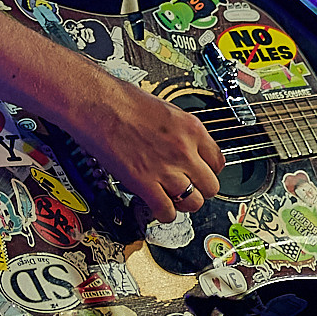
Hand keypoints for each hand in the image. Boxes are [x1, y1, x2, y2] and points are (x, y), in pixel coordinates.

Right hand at [68, 79, 223, 223]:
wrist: (98, 105)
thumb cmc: (124, 102)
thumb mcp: (166, 110)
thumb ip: (181, 133)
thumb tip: (187, 147)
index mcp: (192, 129)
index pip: (218, 162)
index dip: (210, 170)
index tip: (201, 172)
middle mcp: (184, 150)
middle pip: (211, 186)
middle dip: (200, 189)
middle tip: (189, 187)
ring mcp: (166, 168)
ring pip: (193, 202)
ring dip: (184, 203)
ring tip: (174, 198)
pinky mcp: (144, 183)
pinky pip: (166, 211)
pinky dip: (165, 213)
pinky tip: (159, 206)